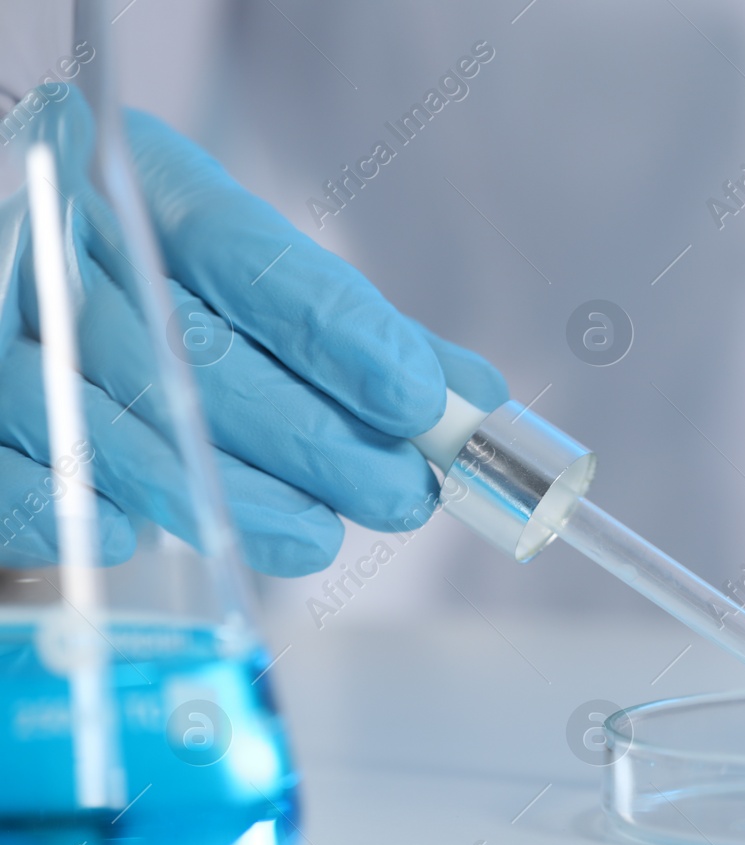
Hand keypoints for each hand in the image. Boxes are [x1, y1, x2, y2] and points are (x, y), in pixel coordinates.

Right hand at [0, 87, 507, 574]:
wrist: (27, 289)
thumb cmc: (162, 293)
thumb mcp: (255, 288)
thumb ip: (360, 339)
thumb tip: (472, 400)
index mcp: (137, 182)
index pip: (242, 250)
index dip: (336, 330)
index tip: (418, 401)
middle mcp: (54, 236)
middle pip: (186, 344)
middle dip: (306, 433)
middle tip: (396, 491)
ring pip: (103, 412)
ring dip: (217, 488)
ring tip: (314, 535)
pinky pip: (5, 468)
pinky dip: (68, 507)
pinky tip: (141, 537)